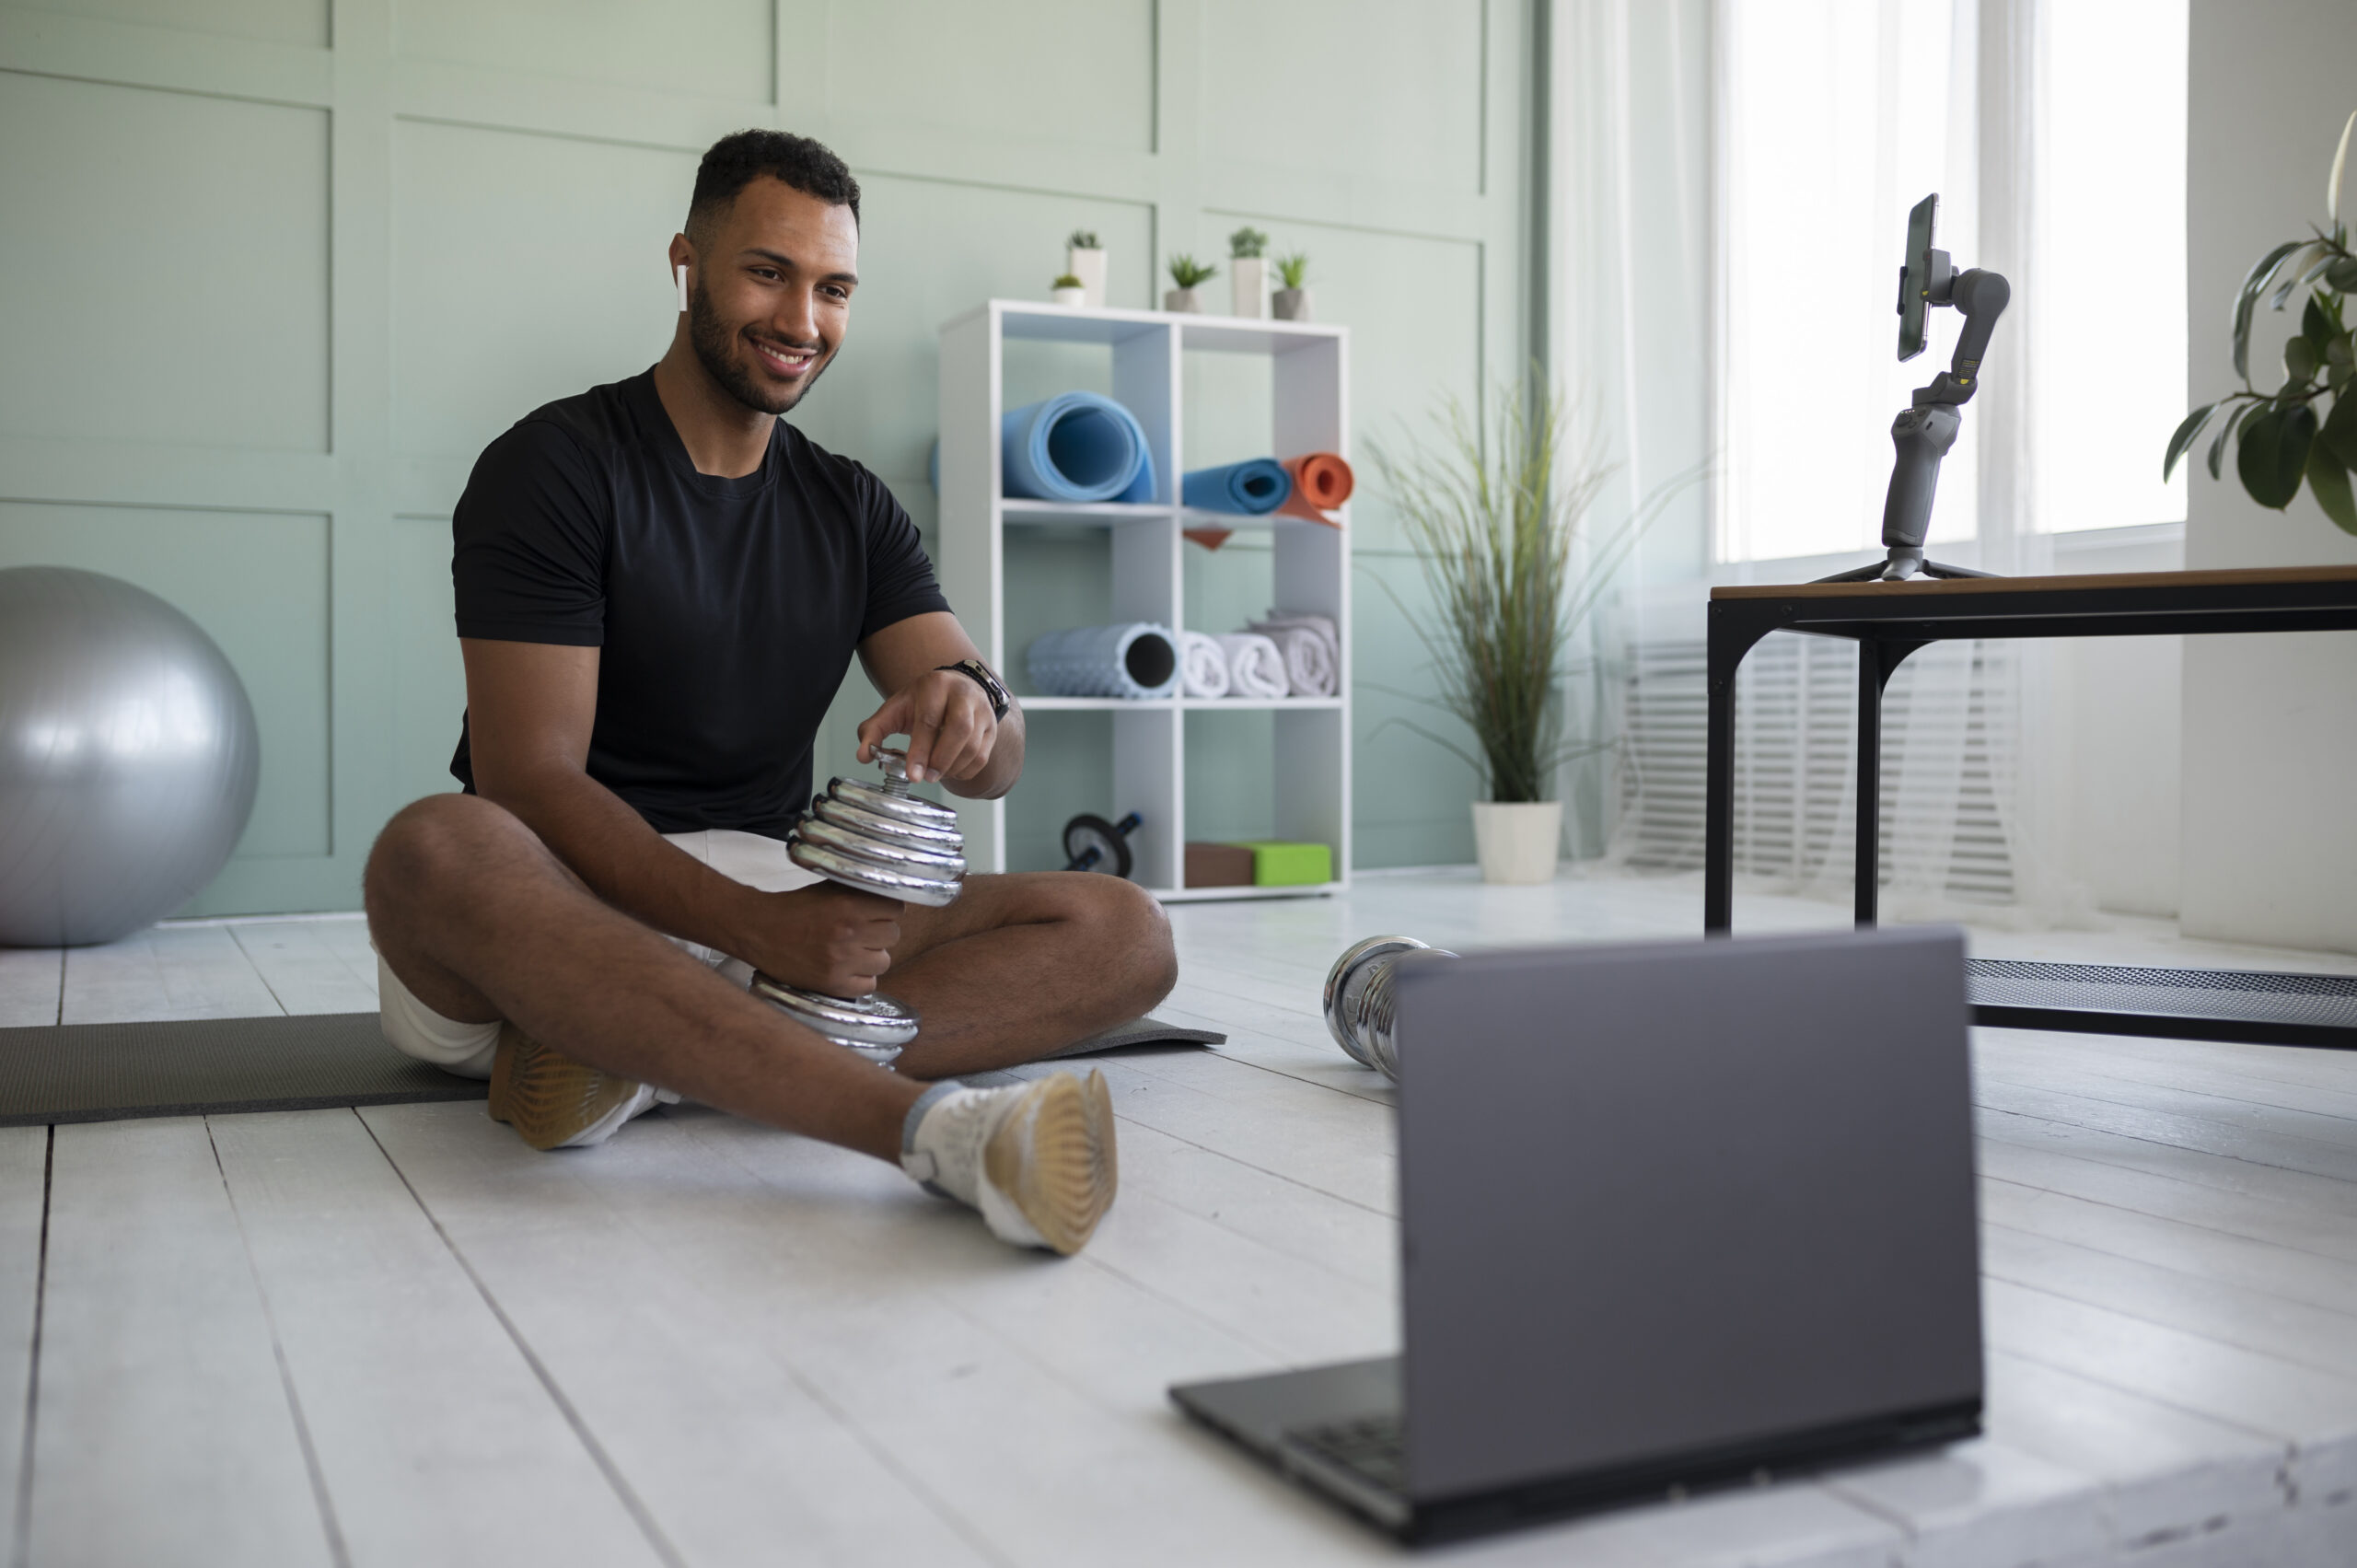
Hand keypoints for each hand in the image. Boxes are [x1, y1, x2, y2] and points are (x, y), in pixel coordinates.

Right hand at [746, 883, 903, 996]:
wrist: (757, 930)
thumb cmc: (794, 908)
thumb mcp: (828, 889)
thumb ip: (859, 890)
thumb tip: (890, 891)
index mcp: (848, 905)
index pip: (896, 909)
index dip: (886, 911)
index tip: (876, 914)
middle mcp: (848, 932)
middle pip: (893, 936)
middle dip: (879, 934)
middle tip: (861, 933)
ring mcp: (841, 961)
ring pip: (884, 962)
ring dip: (871, 958)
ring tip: (852, 952)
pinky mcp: (833, 984)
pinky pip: (868, 985)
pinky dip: (860, 979)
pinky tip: (846, 969)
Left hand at [857, 668, 997, 783]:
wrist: (955, 688)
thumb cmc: (922, 701)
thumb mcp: (895, 709)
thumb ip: (874, 730)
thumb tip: (863, 755)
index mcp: (936, 685)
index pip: (929, 719)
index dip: (920, 750)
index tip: (912, 774)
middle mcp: (964, 693)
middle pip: (959, 729)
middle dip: (941, 759)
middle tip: (926, 778)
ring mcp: (982, 710)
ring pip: (974, 745)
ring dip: (953, 767)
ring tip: (935, 774)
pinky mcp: (992, 726)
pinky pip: (983, 756)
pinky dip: (966, 771)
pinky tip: (950, 771)